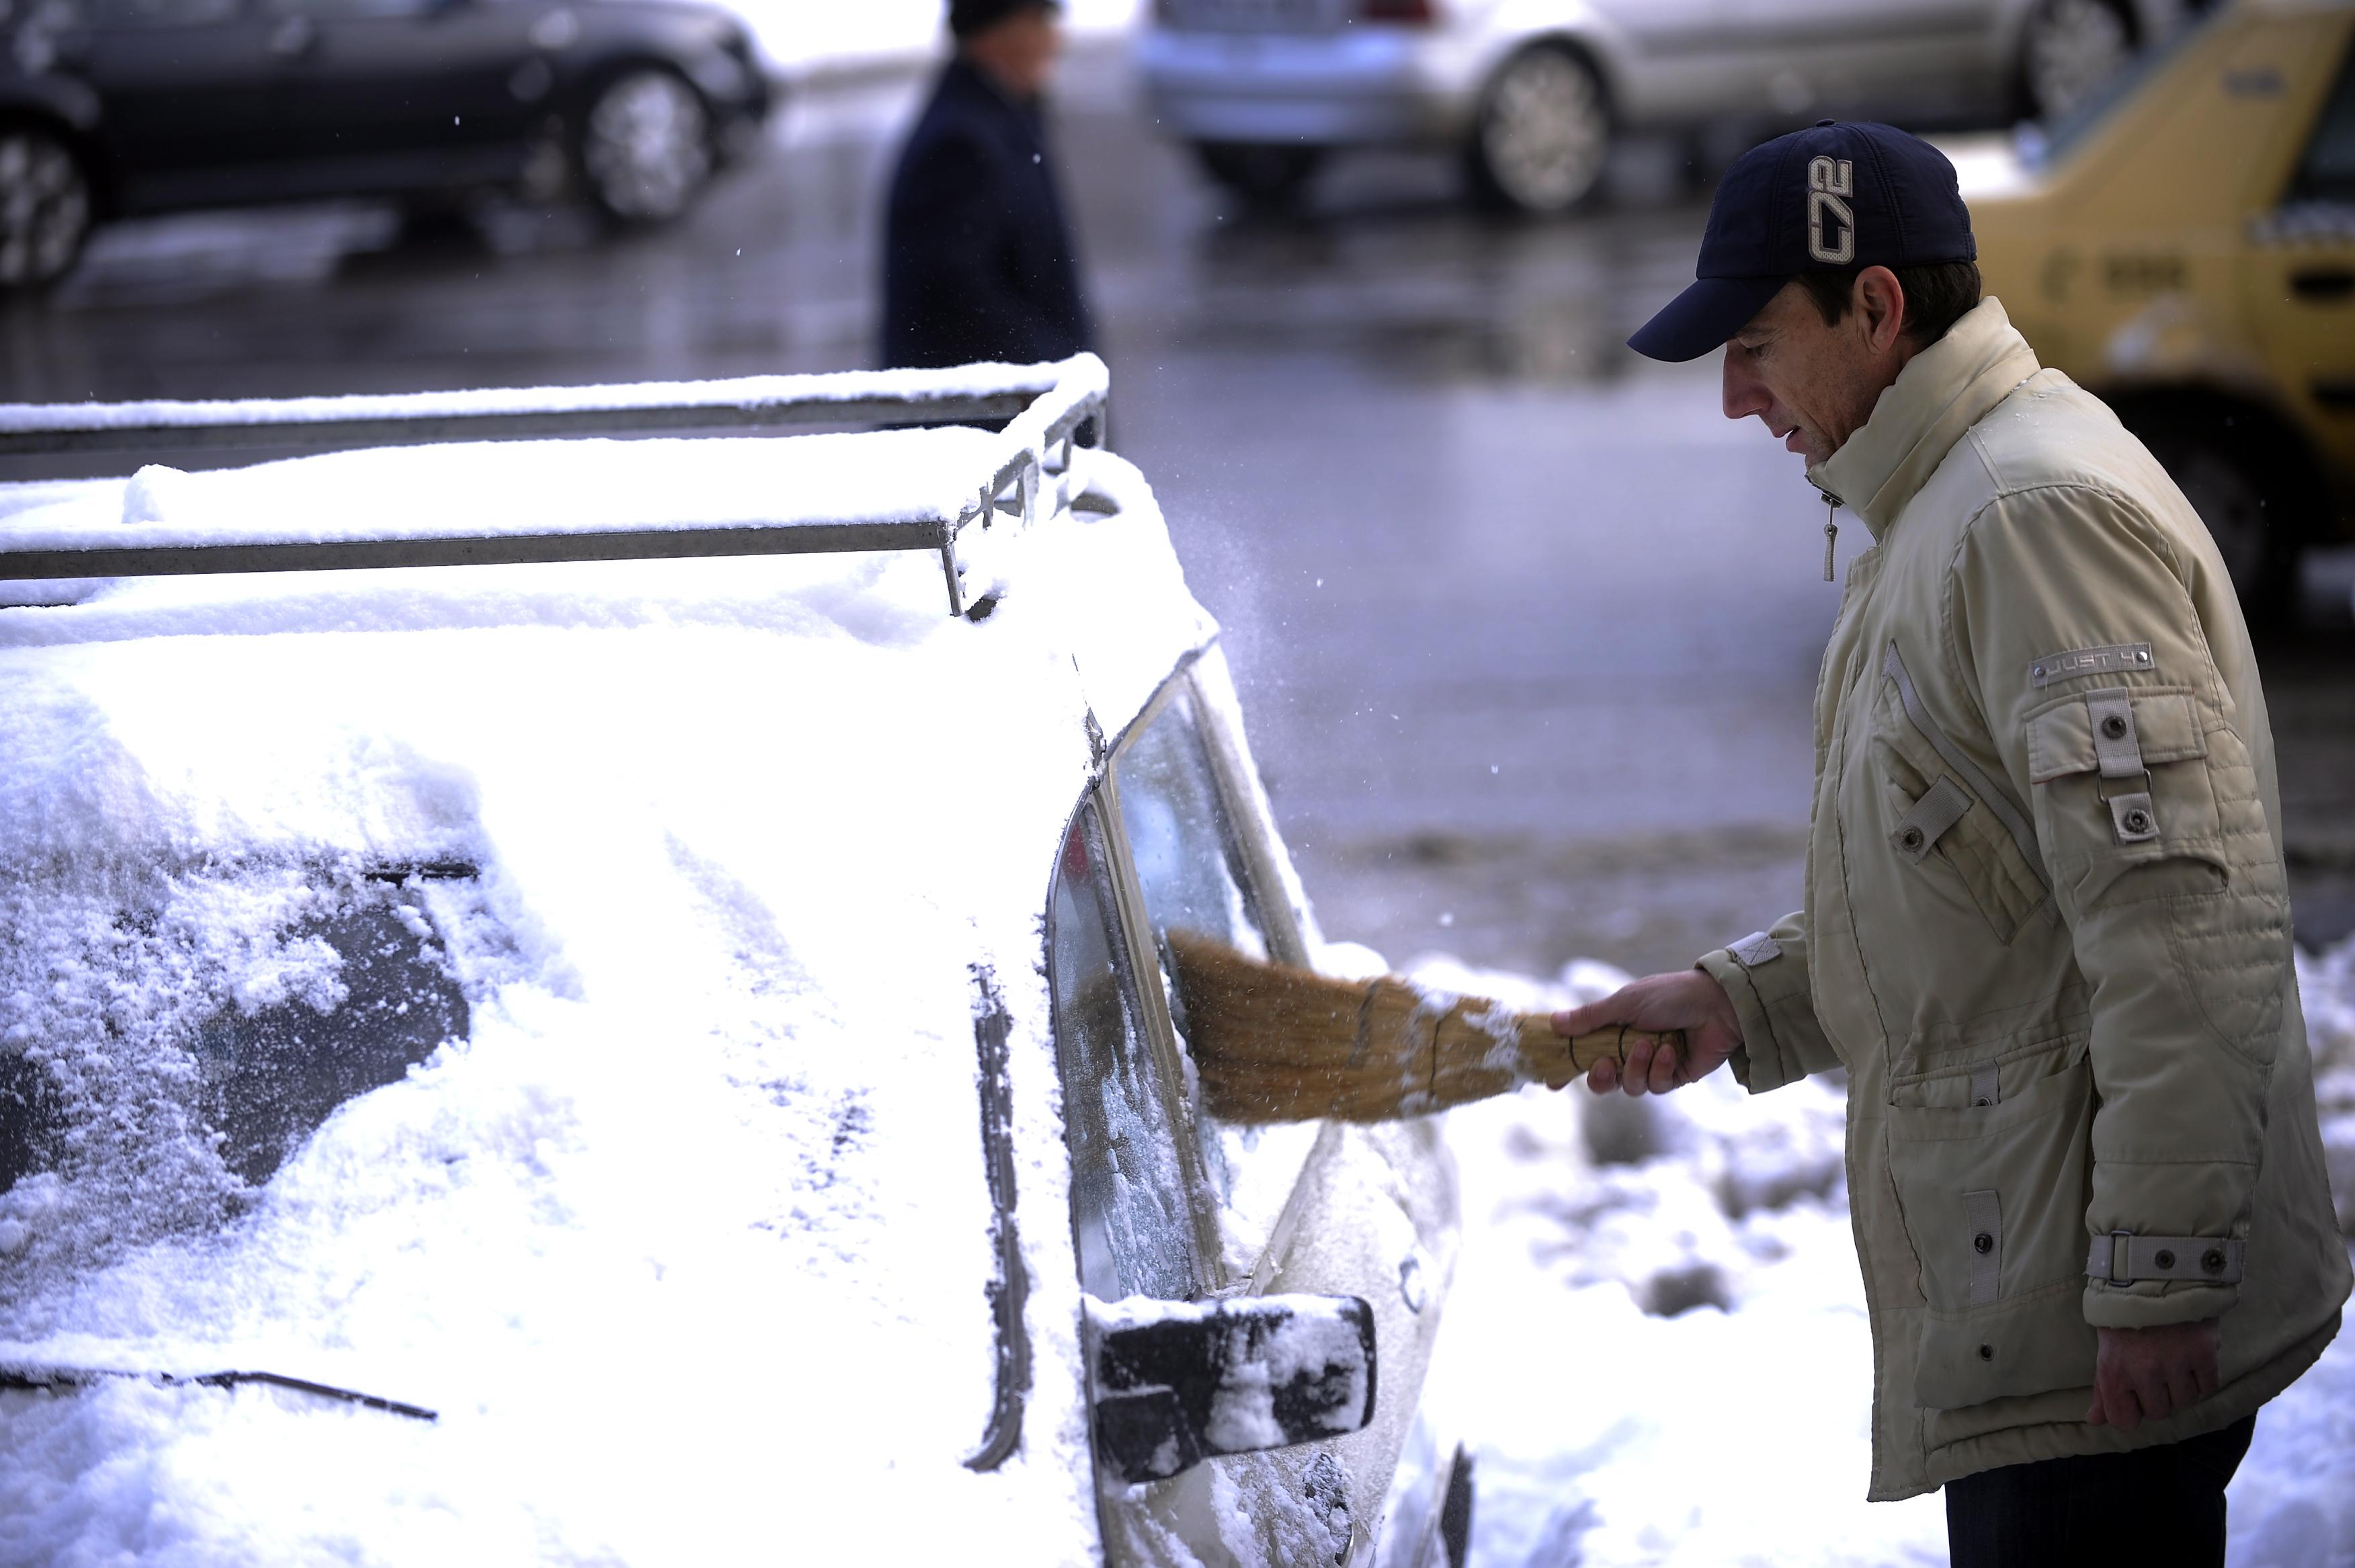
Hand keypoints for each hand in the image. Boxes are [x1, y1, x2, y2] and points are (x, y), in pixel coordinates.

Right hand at [1550, 970, 1742, 1096]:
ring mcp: (1652, 1065)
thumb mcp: (1625, 1002)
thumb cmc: (1671, 995)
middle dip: (1600, 1077)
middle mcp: (1631, 1050)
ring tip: (1649, 1045)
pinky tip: (1670, 1052)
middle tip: (1603, 1064)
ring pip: (1629, 1086)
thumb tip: (1554, 1023)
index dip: (1568, 1069)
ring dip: (1636, 1068)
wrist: (1717, 1005)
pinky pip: (1656, 1086)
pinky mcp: (1674, 1077)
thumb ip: (1590, 1017)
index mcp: (1616, 1029)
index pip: (1585, 1053)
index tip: (1553, 1083)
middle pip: (1603, 1080)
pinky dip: (1660, 1069)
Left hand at [2086, 1320, 2220, 1432]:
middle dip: (2157, 1396)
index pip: (2124, 1421)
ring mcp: (2175, 1363)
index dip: (2131, 1412)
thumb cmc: (2122, 1316)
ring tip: (2173, 1359)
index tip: (2134, 1396)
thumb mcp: (2105, 1349)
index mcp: (2113, 1373)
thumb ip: (2102, 1389)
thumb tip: (2094, 1421)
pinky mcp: (2203, 1353)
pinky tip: (2192, 1358)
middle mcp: (2143, 1372)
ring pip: (2185, 1401)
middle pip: (2158, 1412)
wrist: (2153, 1277)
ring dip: (2182, 1386)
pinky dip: (2203, 1377)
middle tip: (2154, 1368)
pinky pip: (2209, 1386)